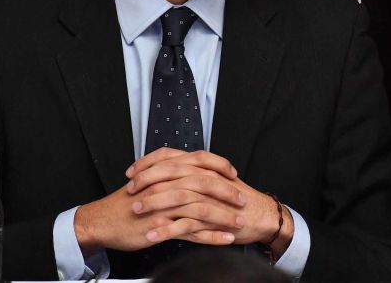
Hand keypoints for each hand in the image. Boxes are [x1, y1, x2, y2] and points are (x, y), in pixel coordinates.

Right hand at [73, 149, 241, 252]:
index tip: (233, 173)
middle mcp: (166, 184)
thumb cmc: (125, 202)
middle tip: (242, 199)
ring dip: (224, 216)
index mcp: (165, 170)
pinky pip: (192, 231)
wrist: (103, 220)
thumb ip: (168, 171)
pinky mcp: (162, 226)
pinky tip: (225, 239)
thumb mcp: (147, 178)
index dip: (219, 165)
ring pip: (202, 208)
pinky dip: (211, 236)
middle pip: (205, 183)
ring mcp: (165, 206)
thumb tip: (189, 169)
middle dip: (227, 192)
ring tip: (239, 222)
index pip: (199, 160)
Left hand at [129, 148, 294, 254]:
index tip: (132, 172)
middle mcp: (205, 176)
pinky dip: (166, 229)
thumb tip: (167, 172)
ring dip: (153, 203)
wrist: (261, 216)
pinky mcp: (212, 218)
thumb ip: (192, 174)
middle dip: (146, 181)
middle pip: (170, 172)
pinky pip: (185, 223)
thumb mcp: (212, 180)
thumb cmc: (235, 200)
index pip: (170, 156)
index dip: (148, 163)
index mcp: (202, 166)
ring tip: (136, 210)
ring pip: (176, 195)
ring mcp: (209, 197)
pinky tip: (152, 234)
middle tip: (130, 190)